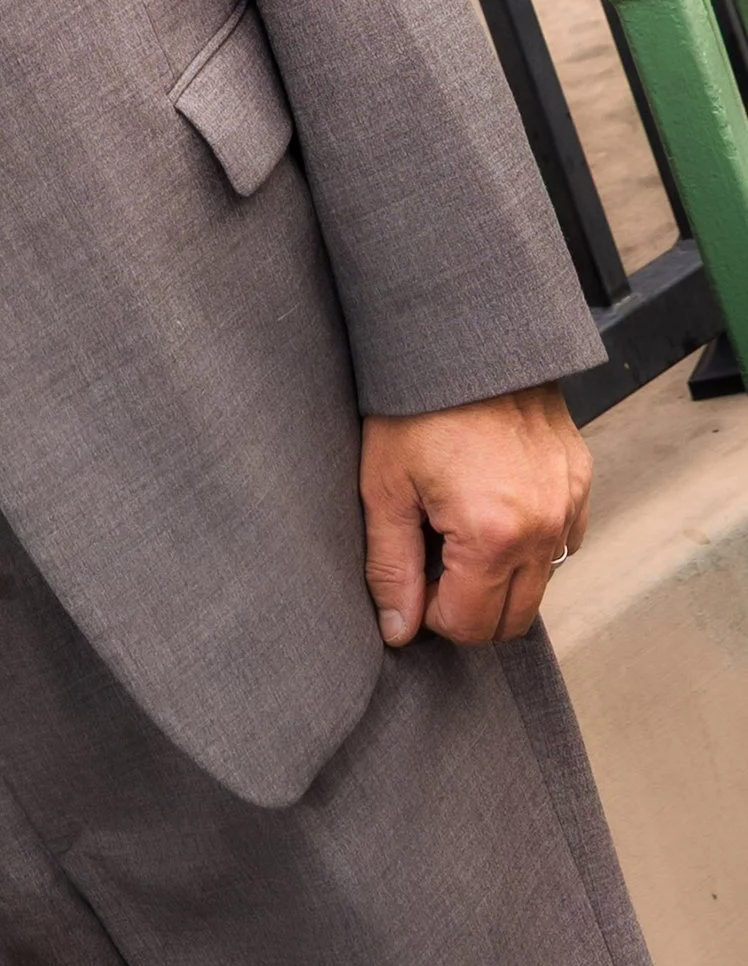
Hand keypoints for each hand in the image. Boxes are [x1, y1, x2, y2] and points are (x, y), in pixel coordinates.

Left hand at [358, 384, 590, 647]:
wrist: (465, 336)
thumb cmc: (416, 403)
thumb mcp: (384, 486)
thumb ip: (391, 568)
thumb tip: (398, 630)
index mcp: (495, 535)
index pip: (470, 625)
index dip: (431, 613)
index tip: (412, 576)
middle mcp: (545, 528)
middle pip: (513, 619)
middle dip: (468, 606)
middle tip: (432, 558)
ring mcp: (570, 504)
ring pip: (540, 583)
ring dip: (500, 577)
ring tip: (457, 526)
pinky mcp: (580, 482)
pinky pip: (561, 543)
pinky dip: (529, 544)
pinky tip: (491, 507)